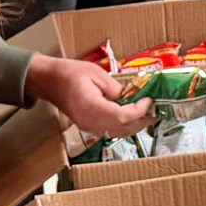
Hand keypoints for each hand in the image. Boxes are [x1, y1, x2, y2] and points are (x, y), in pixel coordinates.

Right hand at [24, 53, 151, 136]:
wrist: (49, 81)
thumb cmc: (70, 73)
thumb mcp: (97, 74)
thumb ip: (116, 89)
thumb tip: (131, 98)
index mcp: (91, 107)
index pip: (121, 116)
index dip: (138, 110)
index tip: (149, 100)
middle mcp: (90, 122)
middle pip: (123, 128)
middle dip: (142, 120)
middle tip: (156, 111)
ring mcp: (89, 127)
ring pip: (118, 132)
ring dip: (135, 124)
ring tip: (148, 114)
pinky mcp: (89, 126)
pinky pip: (111, 129)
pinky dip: (125, 124)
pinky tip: (133, 115)